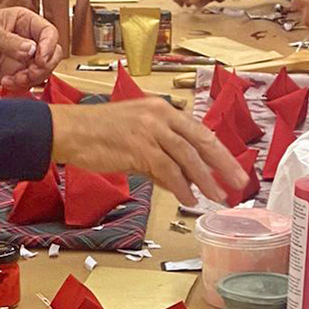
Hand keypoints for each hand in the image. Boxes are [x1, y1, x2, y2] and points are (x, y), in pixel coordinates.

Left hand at [0, 8, 60, 88]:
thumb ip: (10, 42)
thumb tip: (32, 50)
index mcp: (23, 21)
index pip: (48, 32)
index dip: (49, 46)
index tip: (40, 57)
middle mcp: (26, 40)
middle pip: (51, 54)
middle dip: (43, 65)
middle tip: (30, 71)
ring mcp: (20, 58)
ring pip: (42, 71)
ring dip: (31, 78)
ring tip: (13, 78)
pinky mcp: (12, 74)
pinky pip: (27, 83)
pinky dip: (20, 85)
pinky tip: (6, 82)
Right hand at [50, 99, 243, 205]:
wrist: (69, 130)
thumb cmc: (96, 134)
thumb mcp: (135, 139)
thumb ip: (160, 158)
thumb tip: (183, 182)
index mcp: (161, 109)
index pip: (198, 131)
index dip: (218, 151)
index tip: (232, 168)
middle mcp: (159, 115)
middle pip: (201, 140)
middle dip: (223, 163)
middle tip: (239, 182)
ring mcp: (149, 129)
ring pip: (187, 156)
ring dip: (205, 179)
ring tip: (217, 196)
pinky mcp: (138, 146)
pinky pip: (167, 169)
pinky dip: (180, 186)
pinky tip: (188, 198)